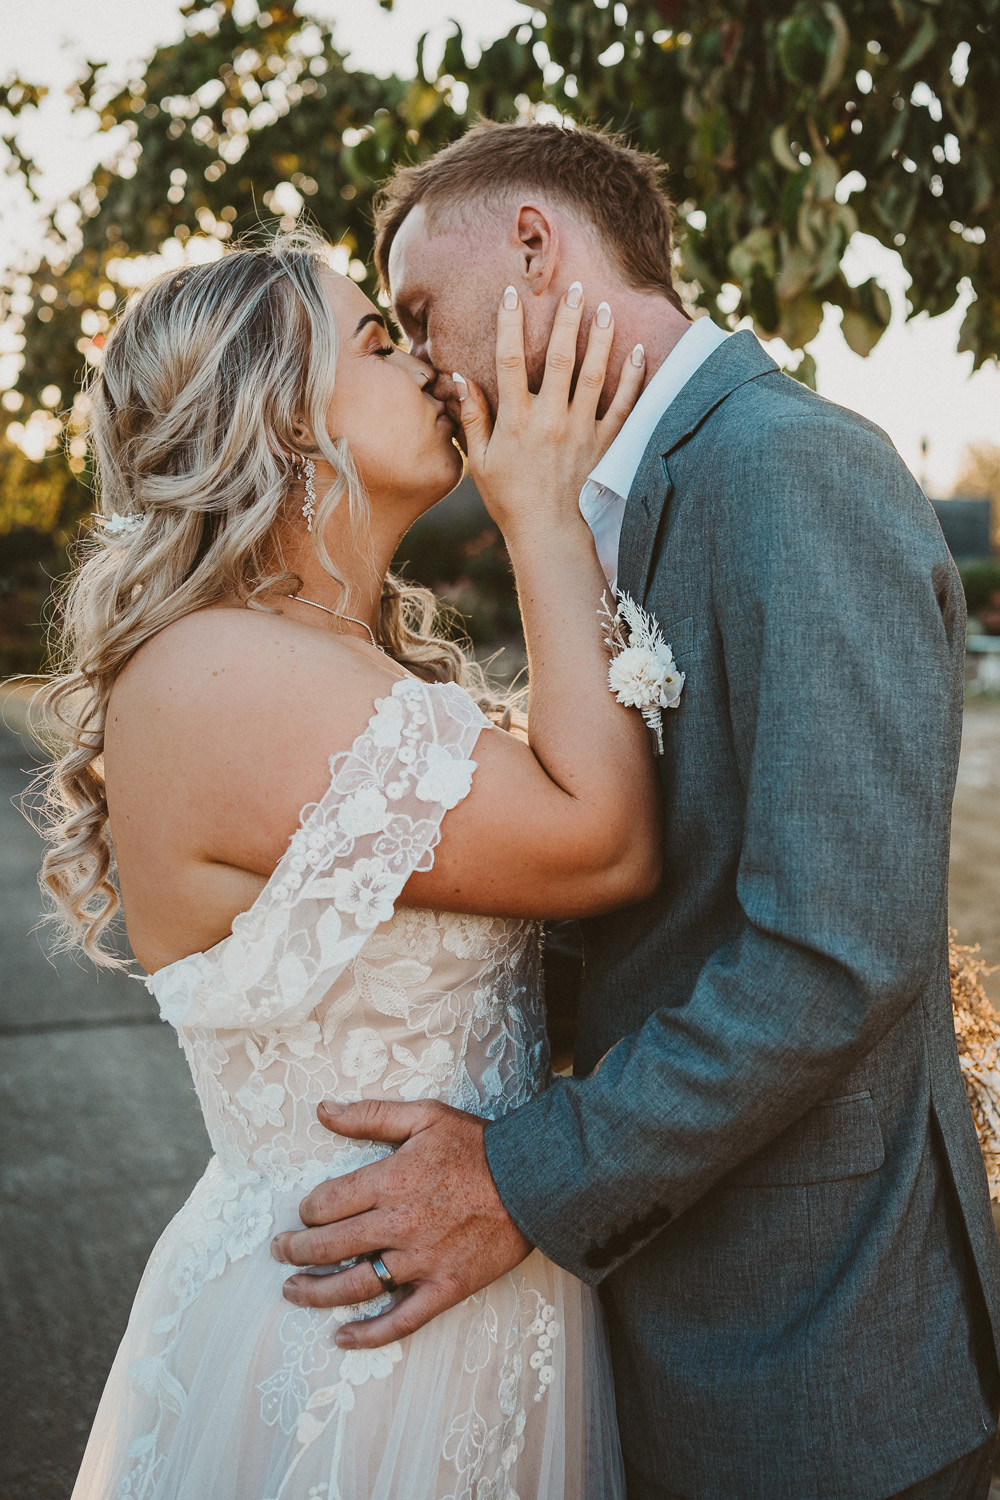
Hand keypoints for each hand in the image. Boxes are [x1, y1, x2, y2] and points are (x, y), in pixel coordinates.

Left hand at [270, 1098, 532, 1347]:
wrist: (534, 1181)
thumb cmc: (478, 1145)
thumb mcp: (425, 1116)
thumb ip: (371, 1115)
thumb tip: (324, 1110)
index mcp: (390, 1182)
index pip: (326, 1204)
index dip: (307, 1209)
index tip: (305, 1211)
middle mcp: (398, 1226)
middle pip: (330, 1246)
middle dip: (296, 1251)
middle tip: (280, 1252)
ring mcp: (420, 1263)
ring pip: (354, 1286)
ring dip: (316, 1292)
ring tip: (293, 1291)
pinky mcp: (444, 1289)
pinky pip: (400, 1321)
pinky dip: (368, 1334)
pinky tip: (341, 1336)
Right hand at [455, 282, 643, 541]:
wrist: (548, 534)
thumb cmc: (509, 499)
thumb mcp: (481, 461)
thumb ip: (472, 417)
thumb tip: (459, 377)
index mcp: (516, 421)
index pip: (509, 361)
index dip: (510, 325)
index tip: (511, 294)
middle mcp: (550, 420)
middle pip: (559, 359)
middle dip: (567, 319)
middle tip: (576, 285)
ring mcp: (580, 431)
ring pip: (593, 376)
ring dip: (600, 339)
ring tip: (606, 307)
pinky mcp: (604, 445)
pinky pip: (623, 407)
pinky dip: (633, 379)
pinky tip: (639, 352)